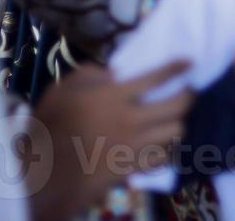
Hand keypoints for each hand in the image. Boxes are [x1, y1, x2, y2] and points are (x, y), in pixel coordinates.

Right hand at [26, 60, 192, 220]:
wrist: (45, 172)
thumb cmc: (50, 126)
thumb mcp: (63, 90)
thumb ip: (89, 75)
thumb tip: (113, 73)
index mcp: (114, 97)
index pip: (156, 77)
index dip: (176, 67)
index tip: (189, 61)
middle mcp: (130, 120)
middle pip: (176, 106)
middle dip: (188, 96)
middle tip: (188, 90)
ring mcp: (134, 146)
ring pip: (174, 133)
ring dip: (178, 123)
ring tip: (175, 118)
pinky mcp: (133, 167)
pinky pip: (162, 157)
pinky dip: (166, 149)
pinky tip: (162, 144)